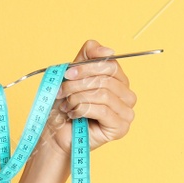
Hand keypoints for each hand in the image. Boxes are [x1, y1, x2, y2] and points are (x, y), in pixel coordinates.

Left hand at [41, 39, 136, 158]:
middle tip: (62, 91)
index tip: (67, 73)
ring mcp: (127, 113)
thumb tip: (109, 50)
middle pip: (106, 80)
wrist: (56, 132)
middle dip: (78, 84)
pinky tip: (73, 115)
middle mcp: (127, 96)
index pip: (110, 65)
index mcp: (119, 80)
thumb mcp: (75, 73)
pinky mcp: (121, 128)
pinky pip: (103, 111)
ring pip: (103, 95)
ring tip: (66, 104)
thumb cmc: (65, 104)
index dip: (87, 68)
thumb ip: (89, 55)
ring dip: (78, 98)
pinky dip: (83, 110)